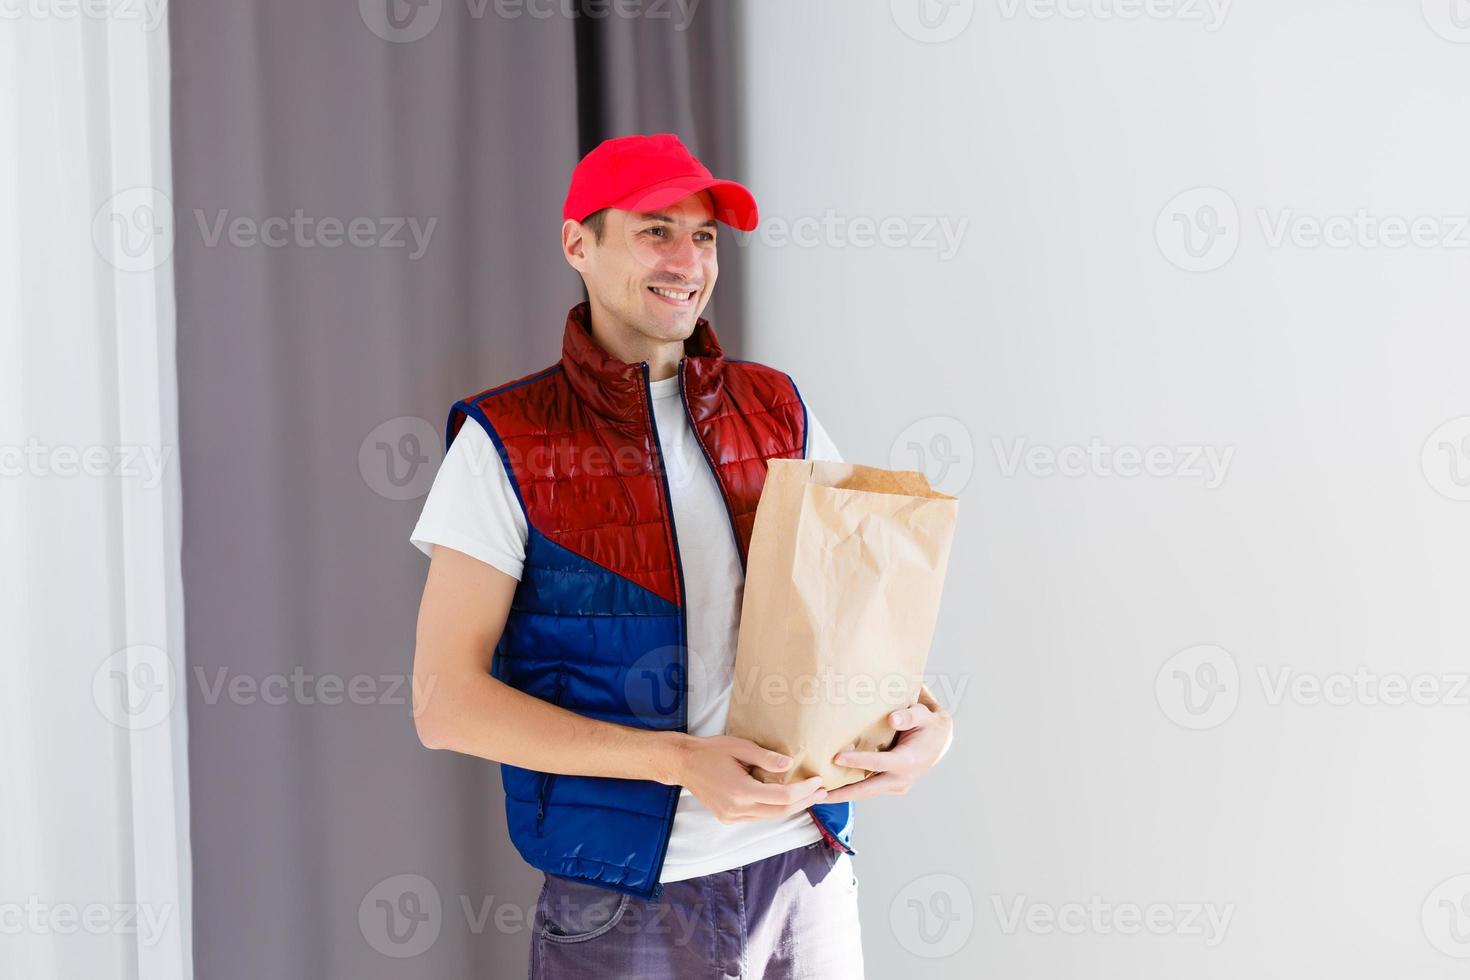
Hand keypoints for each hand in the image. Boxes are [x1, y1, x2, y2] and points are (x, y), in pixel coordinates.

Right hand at [668, 734, 828, 823]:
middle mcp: (737, 809)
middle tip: (822, 792)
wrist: (683, 764)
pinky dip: (775, 808)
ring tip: (810, 796)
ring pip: (770, 817)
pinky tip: (787, 799)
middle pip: (780, 811)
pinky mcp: (729, 818)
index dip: (804, 791)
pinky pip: (759, 816)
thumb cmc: (711, 751)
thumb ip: (766, 758)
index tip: (818, 781)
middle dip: (804, 802)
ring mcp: (732, 817)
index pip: (782, 796)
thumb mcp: (740, 747)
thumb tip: (790, 765)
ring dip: (792, 807)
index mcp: (741, 791)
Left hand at [823, 698, 953, 803]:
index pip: (879, 763)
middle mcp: (901, 779)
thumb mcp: (923, 715)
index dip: (858, 761)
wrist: (939, 740)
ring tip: (815, 794)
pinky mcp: (889, 786)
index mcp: (908, 762)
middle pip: (866, 790)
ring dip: (841, 795)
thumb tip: (892, 719)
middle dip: (841, 794)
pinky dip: (849, 789)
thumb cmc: (928, 725)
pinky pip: (867, 789)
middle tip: (816, 794)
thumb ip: (909, 716)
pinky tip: (829, 787)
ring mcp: (895, 785)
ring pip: (864, 793)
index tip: (836, 758)